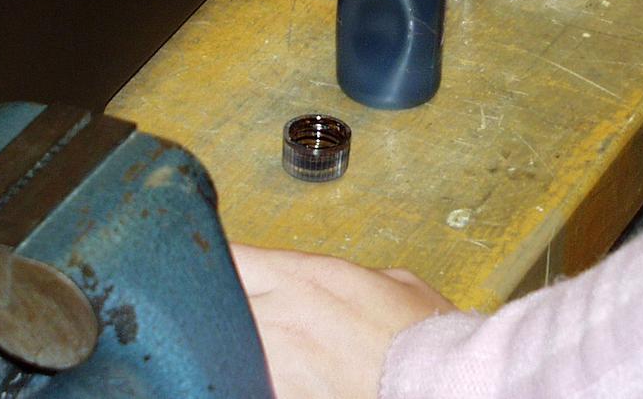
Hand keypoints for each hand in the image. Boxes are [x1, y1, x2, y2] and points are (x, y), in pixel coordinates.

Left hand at [231, 244, 455, 398]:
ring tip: (237, 349)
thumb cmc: (422, 336)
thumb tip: (351, 282)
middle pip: (218, 302)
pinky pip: (248, 381)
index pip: (235, 257)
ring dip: (229, 345)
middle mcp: (283, 313)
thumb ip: (359, 276)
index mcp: (308, 276)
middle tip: (214, 312)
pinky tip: (255, 375)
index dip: (218, 261)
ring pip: (225, 346)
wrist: (434, 383)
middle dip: (214, 305)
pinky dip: (250, 378)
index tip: (207, 264)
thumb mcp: (396, 283)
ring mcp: (277, 360)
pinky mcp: (282, 395)